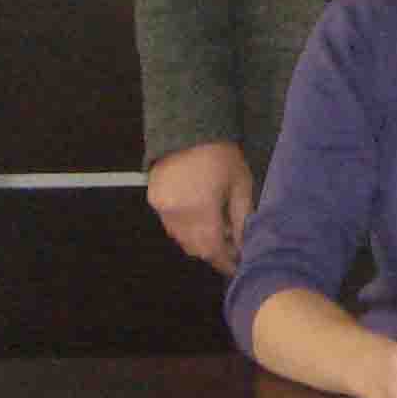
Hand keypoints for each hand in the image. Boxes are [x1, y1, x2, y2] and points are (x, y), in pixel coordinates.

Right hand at [146, 141, 255, 273]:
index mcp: (201, 210)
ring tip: (218, 231)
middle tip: (231, 247)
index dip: (225, 261)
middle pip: (195, 248)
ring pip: (181, 240)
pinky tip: (199, 218)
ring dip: (199, 242)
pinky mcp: (154, 201)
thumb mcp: (241, 184)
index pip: (213, 249)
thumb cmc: (222, 155)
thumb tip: (242, 244)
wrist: (188, 130)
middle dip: (214, 252)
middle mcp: (178, 215)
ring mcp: (162, 209)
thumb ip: (241, 216)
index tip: (237, 267)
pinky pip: (170, 226)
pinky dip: (185, 228)